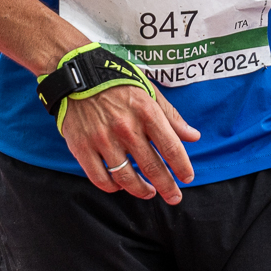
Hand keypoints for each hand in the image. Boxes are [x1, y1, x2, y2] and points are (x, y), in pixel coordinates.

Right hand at [60, 82, 199, 203]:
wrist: (77, 73)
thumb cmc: (117, 82)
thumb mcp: (149, 91)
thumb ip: (171, 116)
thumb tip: (193, 136)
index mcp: (146, 111)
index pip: (171, 147)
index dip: (182, 167)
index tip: (187, 178)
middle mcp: (126, 127)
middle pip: (152, 167)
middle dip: (167, 187)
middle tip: (174, 197)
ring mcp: (103, 139)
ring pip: (126, 178)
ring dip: (141, 190)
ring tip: (148, 192)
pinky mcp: (82, 147)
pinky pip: (100, 178)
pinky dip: (113, 187)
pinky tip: (120, 186)